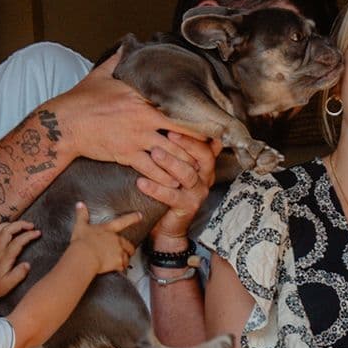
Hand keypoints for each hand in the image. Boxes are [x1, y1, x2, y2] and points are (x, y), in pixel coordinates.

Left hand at [0, 220, 37, 299]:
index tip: (38, 233)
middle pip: (7, 230)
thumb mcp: (9, 285)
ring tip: (22, 225)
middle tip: (32, 226)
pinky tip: (8, 228)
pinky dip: (2, 226)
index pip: (17, 241)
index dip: (28, 235)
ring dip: (11, 223)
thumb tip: (27, 264)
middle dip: (21, 224)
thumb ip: (19, 274)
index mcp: (4, 258)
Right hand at [46, 50, 197, 194]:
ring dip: (186, 165)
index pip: (180, 107)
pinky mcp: (126, 154)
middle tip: (211, 155)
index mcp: (143, 97)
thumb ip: (120, 60)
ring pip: (172, 155)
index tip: (212, 124)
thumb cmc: (82, 98)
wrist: (64, 123)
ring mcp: (136, 137)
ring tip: (197, 172)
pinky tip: (174, 184)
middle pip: (183, 133)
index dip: (199, 118)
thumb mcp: (102, 73)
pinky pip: (152, 169)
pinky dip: (165, 178)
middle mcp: (144, 118)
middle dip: (200, 147)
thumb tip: (128, 43)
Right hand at [65, 203, 142, 277]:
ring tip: (119, 263)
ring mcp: (119, 251)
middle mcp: (116, 240)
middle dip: (128, 249)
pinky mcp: (118, 262)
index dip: (133, 218)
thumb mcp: (80, 226)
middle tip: (126, 251)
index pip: (123, 221)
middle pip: (128, 244)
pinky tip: (116, 269)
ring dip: (124, 259)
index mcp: (108, 229)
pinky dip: (120, 268)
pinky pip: (123, 267)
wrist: (84, 256)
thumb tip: (80, 204)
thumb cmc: (82, 242)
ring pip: (127, 256)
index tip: (140, 216)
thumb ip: (82, 215)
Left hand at [138, 127, 218, 245]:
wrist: (166, 227)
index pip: (206, 144)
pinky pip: (173, 196)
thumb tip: (167, 119)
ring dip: (170, 163)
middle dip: (185, 144)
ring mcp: (198, 193)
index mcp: (204, 165)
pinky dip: (156, 188)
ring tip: (153, 154)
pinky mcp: (188, 207)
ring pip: (188, 175)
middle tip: (166, 135)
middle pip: (203, 156)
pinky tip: (141, 182)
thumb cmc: (168, 191)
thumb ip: (176, 148)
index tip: (176, 123)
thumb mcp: (174, 167)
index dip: (193, 134)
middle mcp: (206, 177)